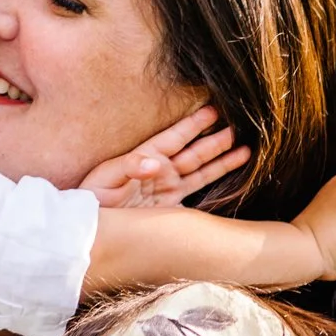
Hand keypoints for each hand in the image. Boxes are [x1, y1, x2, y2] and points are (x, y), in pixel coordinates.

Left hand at [80, 106, 250, 207]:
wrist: (90, 227)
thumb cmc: (93, 198)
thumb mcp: (106, 179)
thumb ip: (131, 167)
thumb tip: (156, 164)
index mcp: (145, 157)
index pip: (175, 137)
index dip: (194, 124)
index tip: (213, 109)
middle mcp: (160, 170)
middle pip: (194, 151)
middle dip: (216, 139)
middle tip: (238, 124)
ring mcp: (167, 188)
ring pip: (201, 169)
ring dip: (222, 159)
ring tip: (245, 148)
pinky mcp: (170, 207)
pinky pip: (198, 191)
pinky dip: (215, 184)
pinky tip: (228, 177)